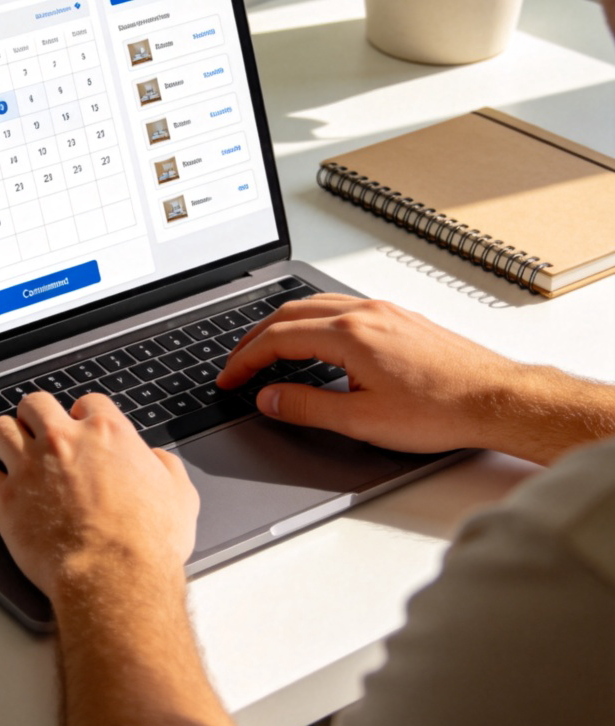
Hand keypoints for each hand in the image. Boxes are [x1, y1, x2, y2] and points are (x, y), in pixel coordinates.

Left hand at [0, 392, 199, 600]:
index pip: (87, 401)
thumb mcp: (179, 496)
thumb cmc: (147, 542)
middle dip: (34, 416)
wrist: (115, 576)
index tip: (78, 426)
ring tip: (1, 451)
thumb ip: (165, 468)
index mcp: (106, 433)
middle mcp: (64, 440)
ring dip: (0, 439)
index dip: (82, 414)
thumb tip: (157, 461)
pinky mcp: (4, 499)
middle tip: (35, 433)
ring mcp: (30, 467)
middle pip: (35, 404)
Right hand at [216, 293, 535, 457]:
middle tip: (237, 364)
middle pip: (290, 313)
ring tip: (266, 349)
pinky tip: (315, 340)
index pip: (278, 338)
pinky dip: (312, 320)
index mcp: (349, 335)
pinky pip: (341, 306)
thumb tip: (269, 398)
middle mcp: (364, 313)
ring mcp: (383, 311)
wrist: (496, 399)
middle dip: (255, 339)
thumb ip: (307, 407)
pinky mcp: (399, 317)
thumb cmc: (441, 410)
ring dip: (282, 324)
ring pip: (315, 304)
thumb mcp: (362, 421)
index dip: (245, 359)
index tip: (230, 378)